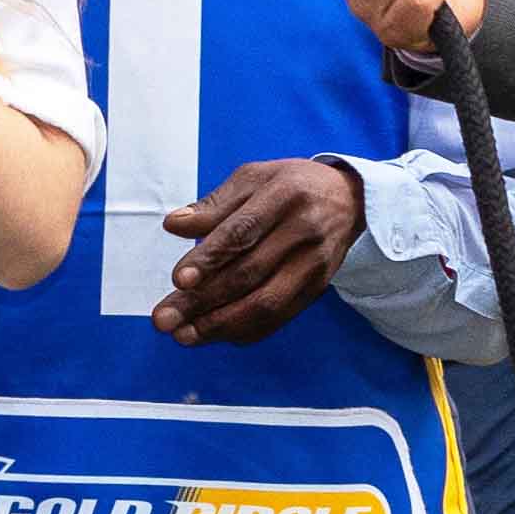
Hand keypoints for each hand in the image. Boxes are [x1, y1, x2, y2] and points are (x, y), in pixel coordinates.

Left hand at [151, 161, 363, 343]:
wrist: (350, 199)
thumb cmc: (289, 185)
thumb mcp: (253, 178)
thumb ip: (213, 204)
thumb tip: (172, 225)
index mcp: (283, 196)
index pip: (243, 232)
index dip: (211, 258)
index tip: (179, 280)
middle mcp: (303, 232)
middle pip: (249, 273)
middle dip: (202, 301)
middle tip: (164, 319)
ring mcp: (314, 265)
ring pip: (266, 303)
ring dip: (221, 324)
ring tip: (184, 335)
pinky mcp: (318, 288)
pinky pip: (280, 317)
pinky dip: (246, 331)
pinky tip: (215, 335)